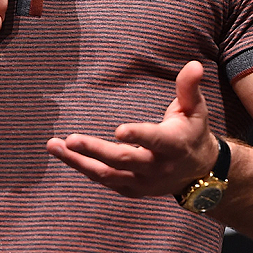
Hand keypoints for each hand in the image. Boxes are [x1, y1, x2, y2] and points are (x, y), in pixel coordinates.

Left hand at [46, 61, 219, 197]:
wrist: (199, 171)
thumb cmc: (192, 131)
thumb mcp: (196, 109)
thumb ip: (189, 88)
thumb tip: (194, 64)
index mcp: (174, 145)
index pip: (155, 140)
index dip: (139, 135)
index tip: (119, 130)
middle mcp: (157, 167)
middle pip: (123, 160)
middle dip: (96, 150)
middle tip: (71, 139)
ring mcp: (142, 181)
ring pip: (107, 174)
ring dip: (78, 162)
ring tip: (54, 146)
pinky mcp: (131, 188)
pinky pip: (103, 180)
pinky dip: (83, 168)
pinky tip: (64, 154)